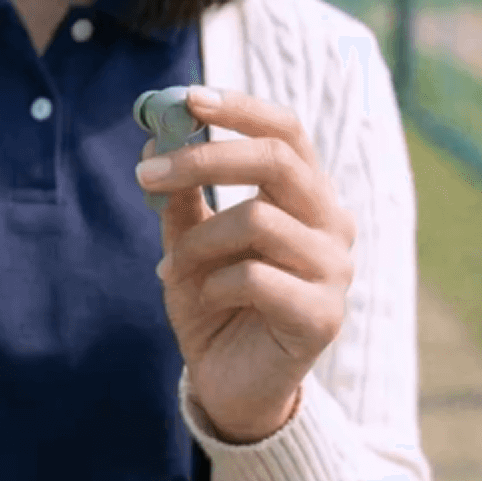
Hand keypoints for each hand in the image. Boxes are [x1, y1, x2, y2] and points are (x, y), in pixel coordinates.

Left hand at [136, 86, 356, 443]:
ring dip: (199, 240)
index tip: (188, 97)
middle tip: (146, 172)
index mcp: (306, 193)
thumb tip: (156, 135)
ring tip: (174, 267)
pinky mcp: (323, 316)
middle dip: (203, 158)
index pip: (286, 129)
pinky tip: (208, 299)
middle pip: (276, 160)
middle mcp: (332, 222)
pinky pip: (255, 276)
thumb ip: (181, 192)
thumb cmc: (215, 299)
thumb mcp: (189, 238)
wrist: (231, 383)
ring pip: (258, 218)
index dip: (240, 108)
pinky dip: (214, 283)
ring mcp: (335, 270)